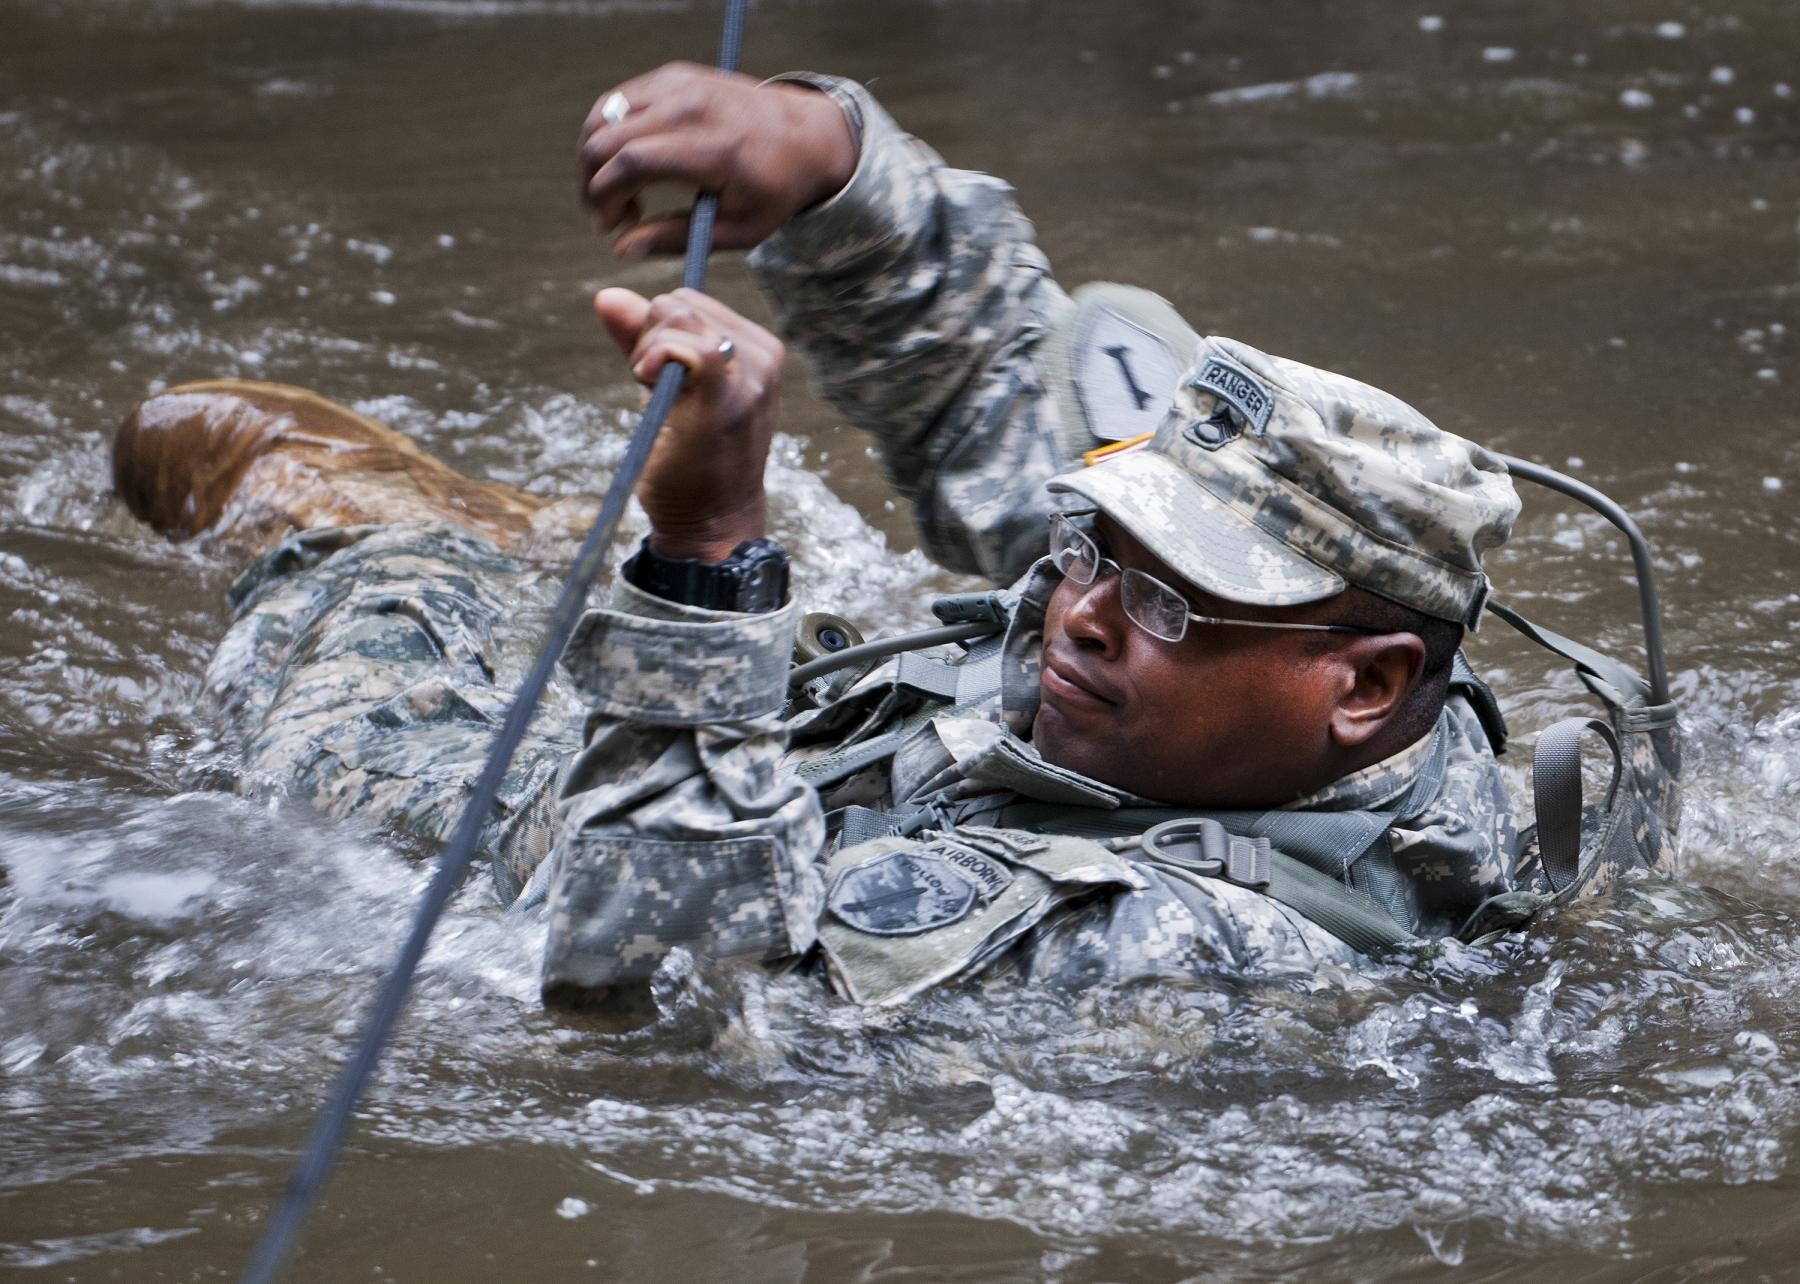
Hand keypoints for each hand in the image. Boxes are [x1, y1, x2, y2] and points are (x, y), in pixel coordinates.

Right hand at [579, 62, 856, 258]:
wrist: (806, 136)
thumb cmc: (774, 190)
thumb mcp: (738, 230)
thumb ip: (676, 239)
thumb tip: (620, 249)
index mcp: (713, 148)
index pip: (632, 162)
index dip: (605, 197)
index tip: (609, 225)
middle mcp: (691, 106)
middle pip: (606, 138)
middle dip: (592, 183)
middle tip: (611, 215)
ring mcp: (678, 83)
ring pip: (602, 116)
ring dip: (595, 158)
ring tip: (621, 191)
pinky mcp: (671, 75)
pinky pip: (616, 101)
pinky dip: (608, 134)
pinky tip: (628, 164)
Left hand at [595, 286, 783, 561]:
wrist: (711, 522)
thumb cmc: (689, 462)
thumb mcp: (666, 387)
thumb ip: (642, 340)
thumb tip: (605, 295)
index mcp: (757, 348)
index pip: (690, 300)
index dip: (657, 332)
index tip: (659, 378)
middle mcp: (763, 354)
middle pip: (679, 302)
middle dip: (650, 339)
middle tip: (658, 392)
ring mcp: (752, 373)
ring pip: (677, 314)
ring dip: (649, 353)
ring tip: (663, 401)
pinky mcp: (728, 393)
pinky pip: (683, 342)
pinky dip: (654, 357)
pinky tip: (649, 385)